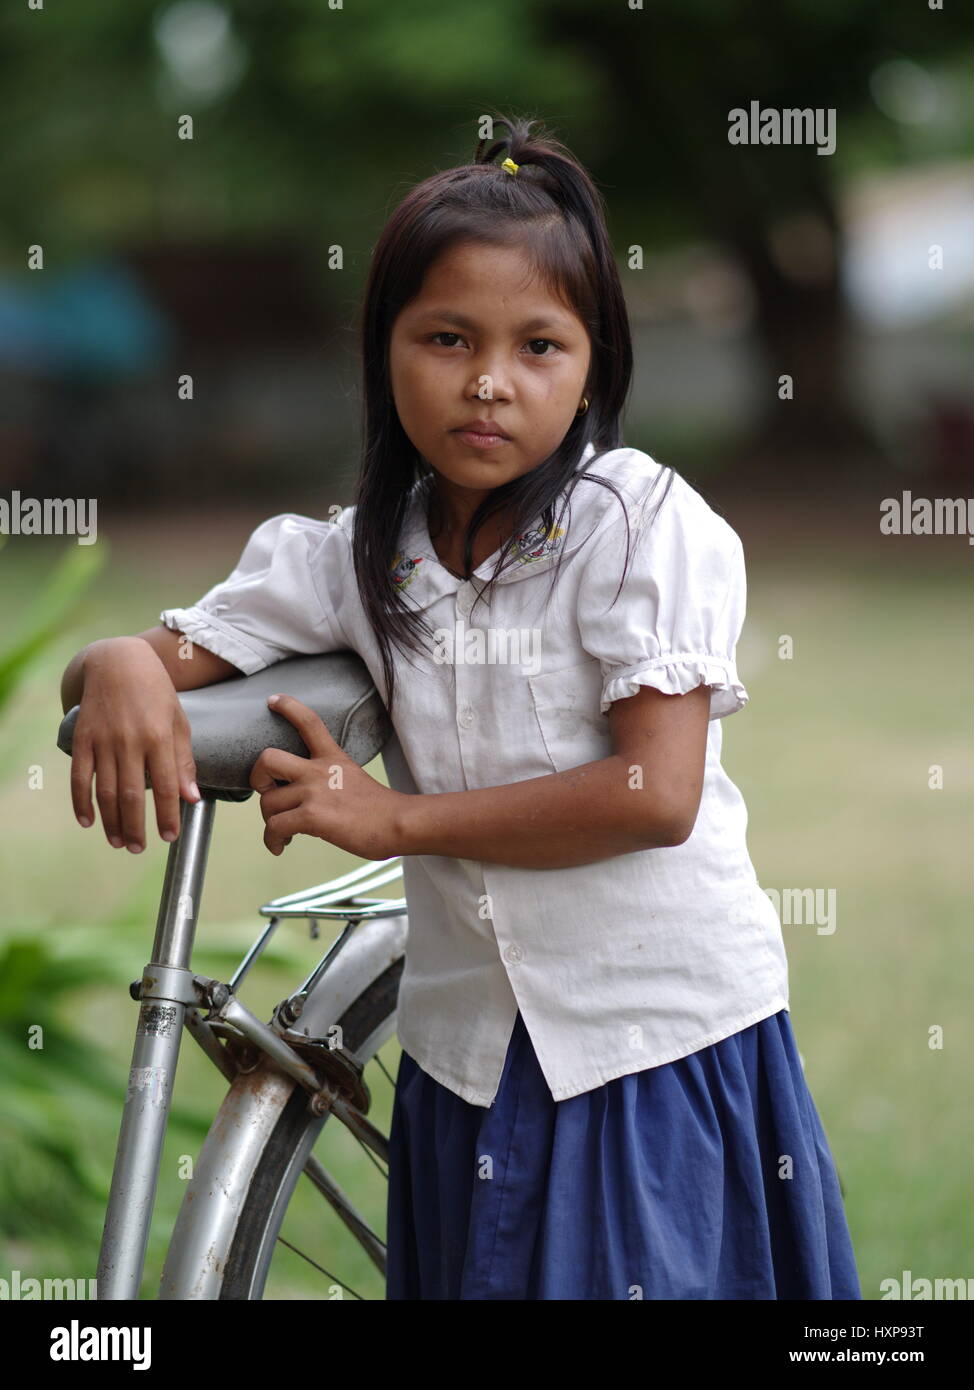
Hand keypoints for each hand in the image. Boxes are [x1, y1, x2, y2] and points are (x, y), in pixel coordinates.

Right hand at [71, 637, 199, 851]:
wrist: (117, 662)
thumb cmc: (156, 692)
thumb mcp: (178, 721)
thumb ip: (183, 761)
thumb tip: (191, 798)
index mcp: (159, 736)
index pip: (165, 786)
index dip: (167, 815)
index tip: (170, 836)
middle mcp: (130, 741)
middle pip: (132, 796)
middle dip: (136, 827)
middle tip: (140, 849)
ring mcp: (103, 740)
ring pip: (106, 791)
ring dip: (111, 822)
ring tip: (119, 842)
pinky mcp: (82, 739)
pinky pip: (80, 776)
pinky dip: (81, 802)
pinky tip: (88, 821)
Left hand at [251, 693, 404, 858]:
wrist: (397, 824)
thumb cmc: (379, 810)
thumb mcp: (353, 778)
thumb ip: (328, 780)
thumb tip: (306, 800)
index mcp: (332, 758)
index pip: (308, 721)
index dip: (288, 707)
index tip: (273, 701)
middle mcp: (319, 770)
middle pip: (268, 758)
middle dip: (257, 778)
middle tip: (268, 793)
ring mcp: (314, 792)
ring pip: (268, 803)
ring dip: (271, 821)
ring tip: (283, 832)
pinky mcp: (312, 816)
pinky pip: (274, 827)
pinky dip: (272, 840)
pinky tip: (280, 847)